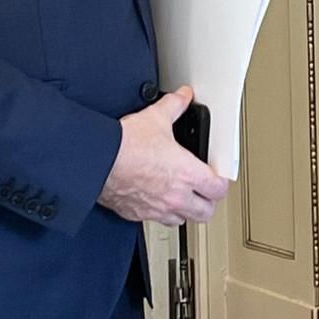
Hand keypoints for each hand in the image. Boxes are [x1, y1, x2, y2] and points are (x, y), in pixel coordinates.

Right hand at [98, 86, 228, 225]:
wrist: (98, 162)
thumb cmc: (126, 145)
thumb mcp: (155, 117)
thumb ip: (174, 106)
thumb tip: (183, 97)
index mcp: (187, 173)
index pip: (218, 189)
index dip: (220, 182)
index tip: (216, 176)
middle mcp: (176, 196)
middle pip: (206, 212)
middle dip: (207, 202)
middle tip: (204, 191)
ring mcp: (157, 209)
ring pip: (182, 220)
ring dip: (184, 211)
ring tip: (181, 198)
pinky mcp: (137, 215)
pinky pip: (156, 221)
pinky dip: (159, 213)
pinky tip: (155, 200)